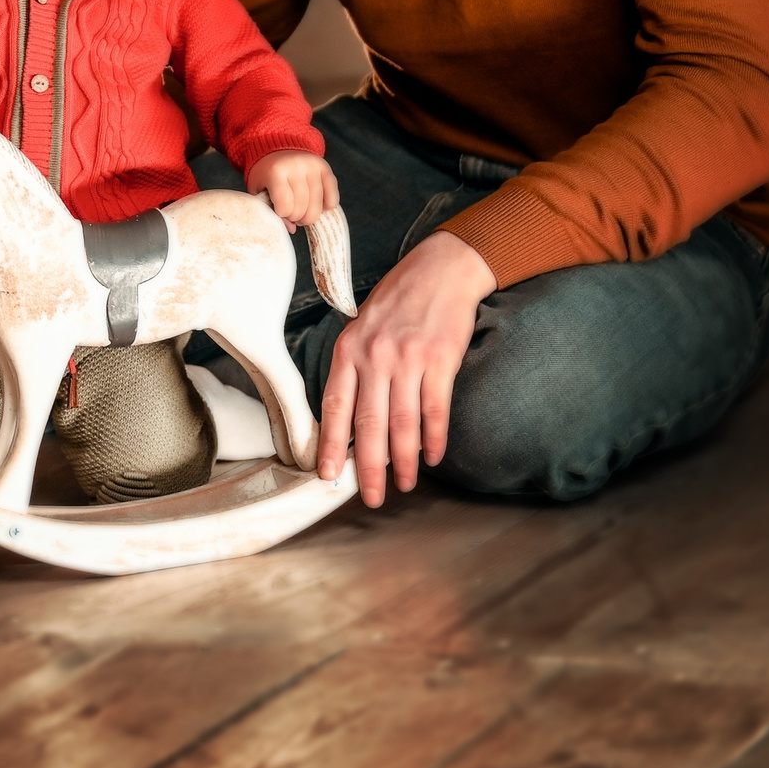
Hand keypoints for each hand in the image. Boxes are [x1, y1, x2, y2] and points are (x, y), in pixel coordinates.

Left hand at [248, 149, 338, 228]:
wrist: (277, 148)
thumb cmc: (265, 173)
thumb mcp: (258, 190)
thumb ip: (270, 209)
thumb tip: (292, 229)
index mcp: (276, 172)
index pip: (285, 206)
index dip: (283, 214)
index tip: (278, 209)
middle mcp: (296, 167)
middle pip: (302, 208)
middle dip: (296, 217)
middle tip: (291, 213)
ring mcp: (313, 166)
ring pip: (318, 206)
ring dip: (310, 215)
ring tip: (302, 211)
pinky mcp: (325, 168)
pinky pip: (332, 196)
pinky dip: (327, 206)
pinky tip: (319, 206)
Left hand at [316, 230, 495, 505]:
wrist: (441, 269)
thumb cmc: (398, 302)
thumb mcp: (362, 328)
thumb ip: (354, 368)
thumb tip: (349, 419)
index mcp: (348, 350)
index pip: (333, 407)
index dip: (329, 445)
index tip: (327, 476)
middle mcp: (374, 357)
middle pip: (368, 425)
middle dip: (367, 467)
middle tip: (370, 497)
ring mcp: (408, 359)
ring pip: (402, 423)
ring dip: (404, 461)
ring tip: (405, 486)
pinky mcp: (440, 360)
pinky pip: (434, 409)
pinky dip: (434, 438)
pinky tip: (434, 457)